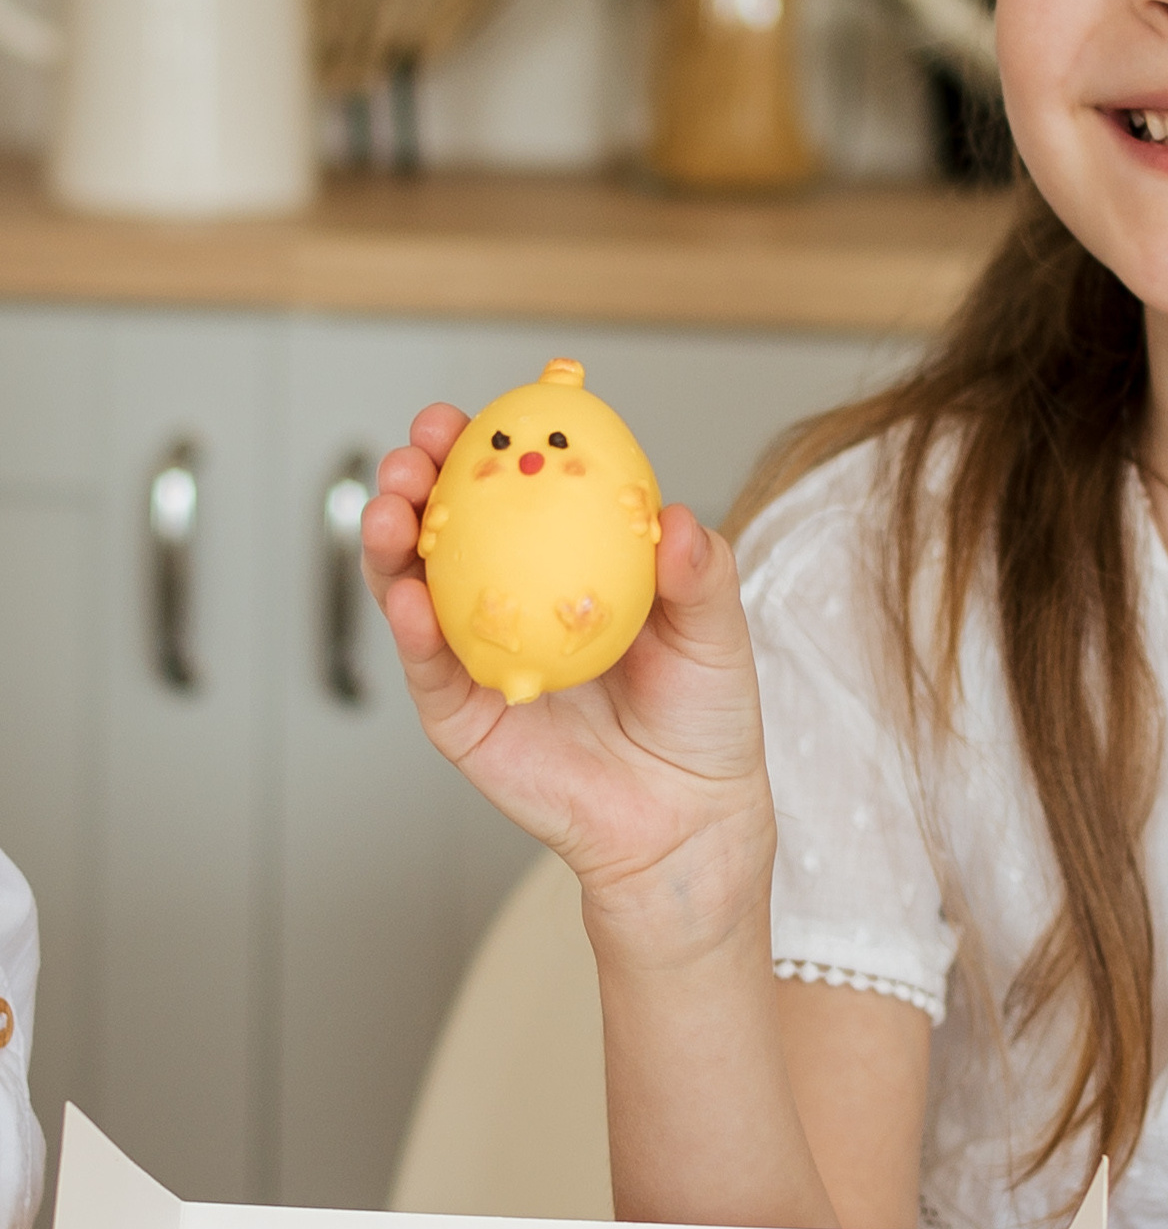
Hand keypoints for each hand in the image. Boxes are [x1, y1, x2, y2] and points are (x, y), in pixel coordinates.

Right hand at [362, 407, 774, 963]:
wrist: (689, 815)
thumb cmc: (703, 715)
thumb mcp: (716, 632)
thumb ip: (700, 574)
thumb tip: (677, 517)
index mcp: (563, 562)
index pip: (514, 491)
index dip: (486, 448)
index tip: (474, 413)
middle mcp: (508, 598)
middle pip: (445, 527)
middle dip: (415, 479)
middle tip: (414, 450)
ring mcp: (475, 654)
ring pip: (413, 588)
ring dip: (390, 543)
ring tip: (390, 510)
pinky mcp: (459, 715)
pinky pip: (428, 666)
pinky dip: (410, 629)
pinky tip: (407, 598)